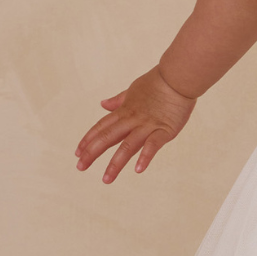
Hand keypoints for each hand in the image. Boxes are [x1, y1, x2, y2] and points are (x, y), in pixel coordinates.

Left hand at [75, 67, 195, 182]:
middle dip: (92, 153)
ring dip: (115, 163)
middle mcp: (133, 119)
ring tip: (106, 179)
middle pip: (108, 137)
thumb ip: (118, 100)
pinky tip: (137, 170)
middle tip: (80, 167)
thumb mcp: (133, 90)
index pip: (102, 127)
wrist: (179, 76)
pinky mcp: (165, 130)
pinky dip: (145, 157)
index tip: (77, 152)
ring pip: (127, 146)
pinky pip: (153, 145)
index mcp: (125, 110)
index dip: (88, 139)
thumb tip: (102, 104)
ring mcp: (148, 125)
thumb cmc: (158, 82)